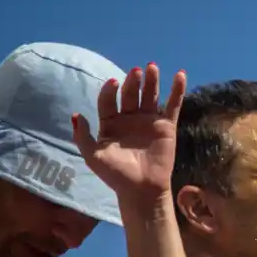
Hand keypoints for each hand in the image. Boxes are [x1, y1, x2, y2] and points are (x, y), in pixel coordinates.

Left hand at [73, 63, 186, 203]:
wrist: (141, 189)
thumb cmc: (116, 174)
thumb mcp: (92, 156)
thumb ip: (82, 136)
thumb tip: (76, 114)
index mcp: (111, 123)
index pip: (109, 100)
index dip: (111, 90)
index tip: (113, 83)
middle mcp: (130, 118)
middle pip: (131, 93)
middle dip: (133, 81)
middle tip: (136, 71)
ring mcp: (149, 121)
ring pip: (151, 96)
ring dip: (152, 80)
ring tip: (152, 67)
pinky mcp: (167, 127)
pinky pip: (173, 106)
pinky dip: (177, 91)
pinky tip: (180, 75)